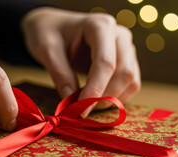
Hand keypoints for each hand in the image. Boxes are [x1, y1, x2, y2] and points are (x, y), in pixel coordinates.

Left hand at [22, 7, 140, 115]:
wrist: (54, 27)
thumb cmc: (49, 33)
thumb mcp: (46, 49)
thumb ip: (59, 74)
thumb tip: (72, 102)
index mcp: (100, 26)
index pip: (106, 62)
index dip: (96, 89)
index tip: (81, 109)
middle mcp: (119, 36)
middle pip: (124, 73)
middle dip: (104, 97)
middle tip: (81, 109)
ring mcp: (126, 49)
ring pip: (131, 81)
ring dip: (111, 99)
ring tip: (86, 103)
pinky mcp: (127, 62)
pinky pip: (130, 85)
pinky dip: (115, 98)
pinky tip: (95, 99)